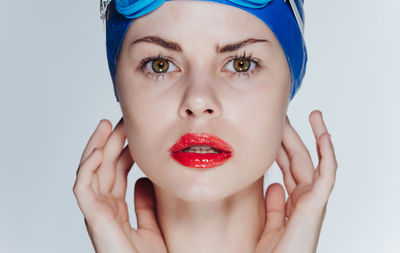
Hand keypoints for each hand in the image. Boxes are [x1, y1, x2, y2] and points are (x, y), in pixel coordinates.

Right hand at [73, 118, 166, 252]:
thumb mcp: (152, 224)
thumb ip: (145, 203)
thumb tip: (144, 181)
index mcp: (115, 208)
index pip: (114, 172)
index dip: (120, 151)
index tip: (131, 133)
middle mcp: (104, 207)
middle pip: (103, 168)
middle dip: (109, 142)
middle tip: (120, 121)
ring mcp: (97, 212)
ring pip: (91, 172)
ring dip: (97, 146)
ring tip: (106, 125)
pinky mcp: (94, 218)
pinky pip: (83, 189)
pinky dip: (87, 169)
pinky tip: (97, 151)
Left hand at [255, 110, 337, 252]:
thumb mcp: (270, 223)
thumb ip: (275, 204)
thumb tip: (274, 184)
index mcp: (294, 202)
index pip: (288, 166)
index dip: (281, 146)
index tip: (273, 129)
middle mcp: (305, 198)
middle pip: (299, 159)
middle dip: (293, 135)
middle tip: (285, 114)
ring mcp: (313, 201)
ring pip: (314, 161)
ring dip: (315, 136)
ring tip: (314, 115)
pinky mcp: (316, 205)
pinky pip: (326, 175)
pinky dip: (327, 154)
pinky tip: (324, 136)